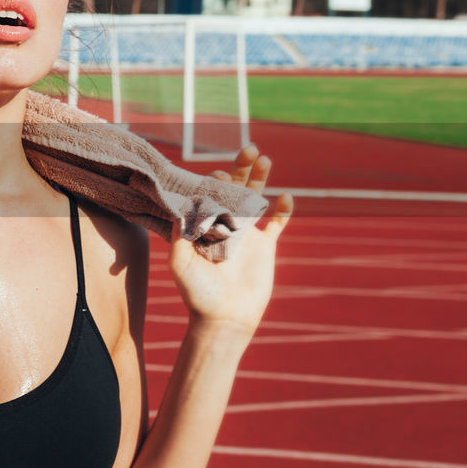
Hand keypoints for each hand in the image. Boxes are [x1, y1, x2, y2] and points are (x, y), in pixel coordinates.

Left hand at [167, 145, 292, 334]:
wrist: (225, 319)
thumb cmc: (197, 294)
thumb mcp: (180, 262)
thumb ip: (180, 234)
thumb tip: (182, 206)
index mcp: (204, 225)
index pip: (209, 195)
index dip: (214, 183)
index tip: (217, 177)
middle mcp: (224, 225)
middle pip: (235, 189)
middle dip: (241, 168)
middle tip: (249, 148)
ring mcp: (246, 234)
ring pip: (256, 199)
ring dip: (261, 179)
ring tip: (265, 159)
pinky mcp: (264, 246)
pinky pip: (277, 223)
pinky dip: (283, 210)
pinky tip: (287, 196)